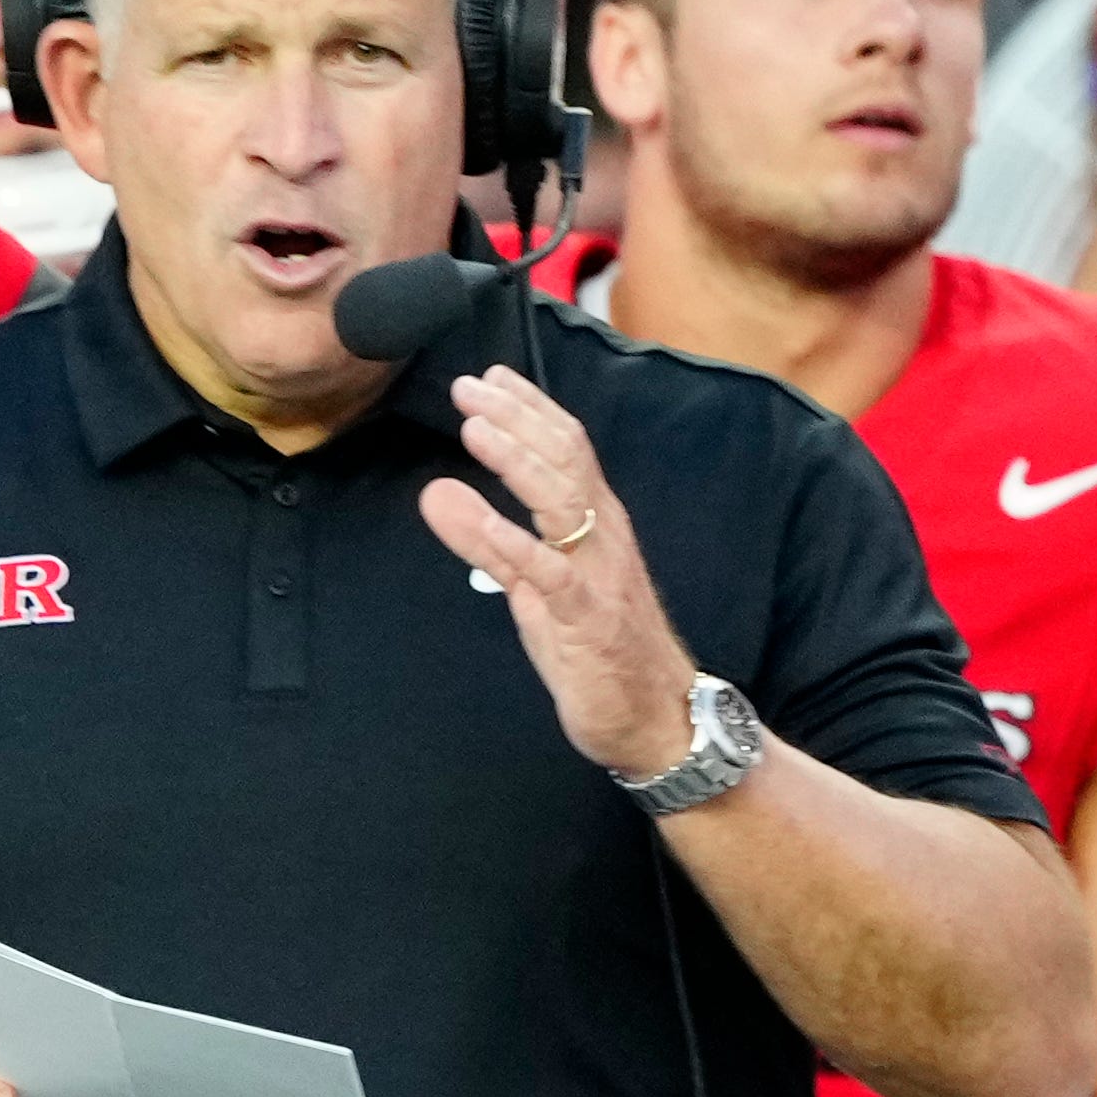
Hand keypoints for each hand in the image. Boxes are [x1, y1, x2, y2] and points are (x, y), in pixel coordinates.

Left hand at [414, 368, 701, 778]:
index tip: (489, 377)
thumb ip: (491, 544)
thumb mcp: (537, 592)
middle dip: (517, 417)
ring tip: (474, 426)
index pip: (567, 449)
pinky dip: (509, 539)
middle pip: (565, 458)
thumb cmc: (601, 652)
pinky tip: (474, 516)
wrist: (657, 720)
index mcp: (597, 526)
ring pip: (562, 500)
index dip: (529, 409)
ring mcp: (599, 575)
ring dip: (516, 459)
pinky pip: (549, 571)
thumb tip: (439, 495)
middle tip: (469, 386)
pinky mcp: (588, 618)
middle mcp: (604, 538)